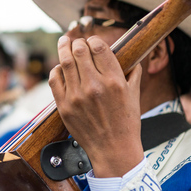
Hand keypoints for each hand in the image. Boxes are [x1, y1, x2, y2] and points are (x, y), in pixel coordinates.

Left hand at [49, 35, 143, 177]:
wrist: (114, 150)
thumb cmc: (127, 124)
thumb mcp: (135, 96)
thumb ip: (133, 74)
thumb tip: (133, 59)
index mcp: (114, 81)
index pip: (98, 47)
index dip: (93, 40)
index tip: (92, 41)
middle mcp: (95, 86)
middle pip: (80, 51)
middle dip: (78, 42)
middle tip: (77, 42)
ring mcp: (77, 96)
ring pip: (65, 62)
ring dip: (63, 48)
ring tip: (64, 42)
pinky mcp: (64, 106)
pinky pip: (55, 79)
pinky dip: (56, 69)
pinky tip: (60, 67)